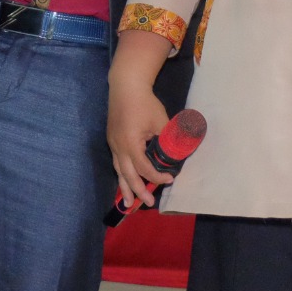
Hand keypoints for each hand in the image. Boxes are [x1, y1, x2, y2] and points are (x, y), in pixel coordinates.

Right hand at [107, 77, 173, 208]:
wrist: (125, 86)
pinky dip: (122, 174)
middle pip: (128, 175)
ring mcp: (113, 144)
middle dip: (138, 191)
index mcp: (130, 144)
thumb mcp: (160, 121)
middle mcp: (118, 147)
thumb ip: (168, 139)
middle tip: (148, 203)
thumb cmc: (145, 103)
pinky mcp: (112, 140)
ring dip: (124, 187)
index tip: (169, 179)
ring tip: (128, 204)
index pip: (144, 168)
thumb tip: (178, 154)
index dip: (157, 176)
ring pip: (118, 171)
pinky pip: (117, 162)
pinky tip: (125, 181)